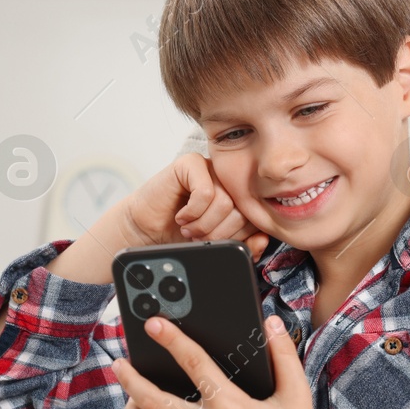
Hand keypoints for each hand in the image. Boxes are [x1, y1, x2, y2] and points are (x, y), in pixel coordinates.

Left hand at [111, 313, 325, 408]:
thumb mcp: (296, 393)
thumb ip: (283, 354)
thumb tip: (271, 324)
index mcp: (229, 405)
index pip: (192, 362)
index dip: (170, 339)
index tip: (154, 324)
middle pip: (151, 398)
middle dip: (129, 377)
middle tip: (120, 364)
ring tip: (130, 401)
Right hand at [121, 152, 270, 260]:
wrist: (146, 230)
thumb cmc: (179, 233)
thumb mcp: (216, 245)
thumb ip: (243, 245)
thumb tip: (262, 241)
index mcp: (239, 196)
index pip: (255, 217)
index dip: (237, 238)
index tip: (216, 244)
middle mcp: (228, 180)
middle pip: (241, 210)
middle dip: (219, 234)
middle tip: (199, 237)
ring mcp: (211, 168)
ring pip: (224, 202)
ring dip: (203, 224)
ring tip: (189, 228)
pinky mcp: (191, 163)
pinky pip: (205, 192)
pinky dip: (192, 212)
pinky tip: (182, 215)